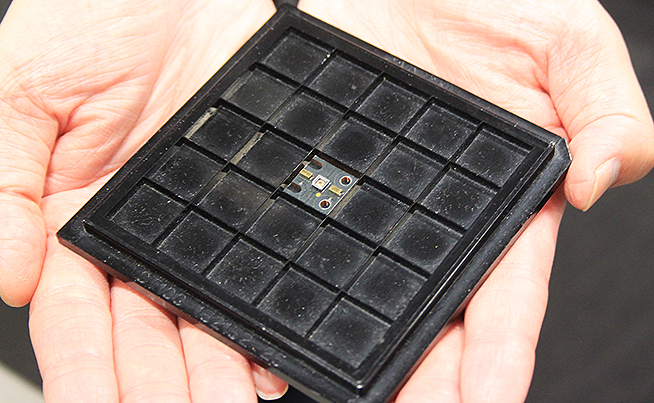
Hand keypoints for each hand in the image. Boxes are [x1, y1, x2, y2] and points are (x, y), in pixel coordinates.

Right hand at [0, 0, 288, 400]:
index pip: (76, 316)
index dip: (83, 365)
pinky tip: (265, 363)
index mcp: (77, 218)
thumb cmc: (108, 13)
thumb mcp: (27, 85)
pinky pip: (257, 275)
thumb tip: (10, 273)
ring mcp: (206, 224)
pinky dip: (258, 324)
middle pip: (144, 334)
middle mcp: (145, 232)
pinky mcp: (258, 207)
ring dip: (207, 375)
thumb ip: (4, 181)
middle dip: (152, 388)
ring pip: (202, 319)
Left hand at [295, 0, 653, 401]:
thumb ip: (605, 109)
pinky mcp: (315, 176)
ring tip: (331, 394)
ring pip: (361, 292)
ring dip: (351, 346)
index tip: (485, 402)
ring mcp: (369, 199)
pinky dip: (289, 284)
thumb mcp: (564, 38)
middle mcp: (432, 213)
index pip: (503, 297)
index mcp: (501, 197)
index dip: (496, 357)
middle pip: (431, 315)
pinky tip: (267, 332)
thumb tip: (602, 180)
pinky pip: (301, 238)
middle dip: (423, 378)